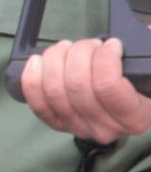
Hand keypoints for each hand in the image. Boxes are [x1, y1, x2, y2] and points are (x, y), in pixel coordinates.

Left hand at [20, 38, 150, 144]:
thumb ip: (143, 55)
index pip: (108, 86)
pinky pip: (37, 103)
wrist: (132, 103)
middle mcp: (106, 128)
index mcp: (135, 117)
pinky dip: (32, 79)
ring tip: (67, 47)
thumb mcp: (148, 69)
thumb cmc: (143, 81)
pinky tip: (37, 61)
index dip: (104, 58)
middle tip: (89, 44)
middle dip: (79, 54)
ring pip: (55, 92)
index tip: (111, 44)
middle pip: (77, 86)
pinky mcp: (58, 125)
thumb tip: (117, 43)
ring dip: (55, 61)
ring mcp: (79, 128)